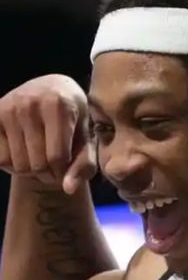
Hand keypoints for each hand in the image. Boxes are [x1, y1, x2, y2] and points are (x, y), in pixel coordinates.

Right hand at [0, 75, 96, 193]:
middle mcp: (30, 102)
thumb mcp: (87, 139)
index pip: (57, 157)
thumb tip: (68, 189)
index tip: (67, 168)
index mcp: (59, 105)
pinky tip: (25, 154)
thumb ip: (84, 165)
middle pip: (37, 164)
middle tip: (55, 167)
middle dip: (49, 174)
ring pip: (18, 164)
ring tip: (42, 160)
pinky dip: (14, 166)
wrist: (51, 89)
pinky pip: (1, 159)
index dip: (64, 171)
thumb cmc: (74, 120)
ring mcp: (8, 107)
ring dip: (32, 172)